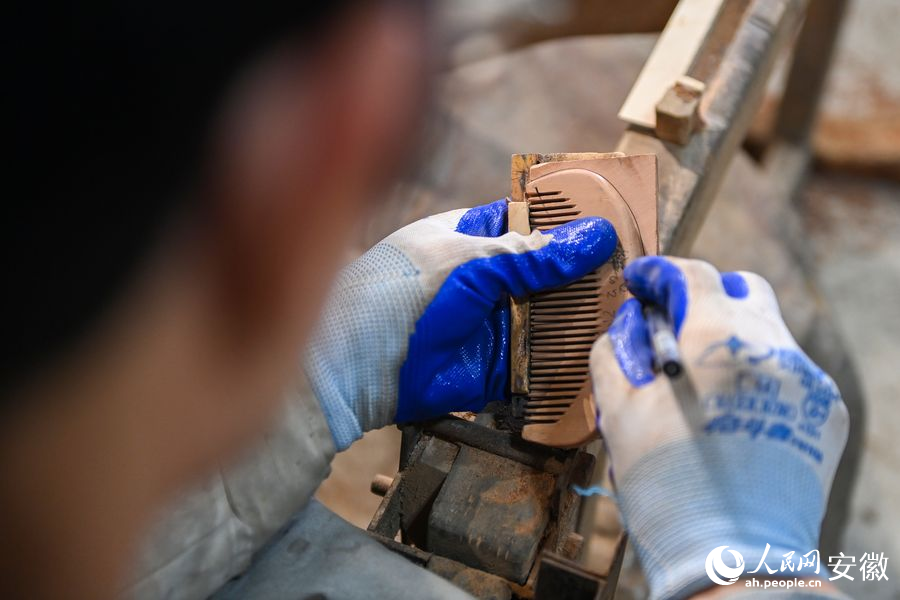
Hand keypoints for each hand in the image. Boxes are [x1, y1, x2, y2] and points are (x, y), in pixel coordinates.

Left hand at [306, 199, 617, 449]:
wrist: (360, 368)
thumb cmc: (400, 295)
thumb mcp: (470, 262)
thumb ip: (532, 255)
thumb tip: (596, 235)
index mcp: (469, 238)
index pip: (527, 220)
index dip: (566, 220)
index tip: (612, 219)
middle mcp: (483, 280)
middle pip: (545, 272)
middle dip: (583, 272)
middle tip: (633, 269)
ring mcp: (491, 323)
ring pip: (548, 315)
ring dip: (581, 315)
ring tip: (631, 308)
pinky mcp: (497, 366)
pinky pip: (540, 360)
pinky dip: (567, 358)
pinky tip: (603, 351)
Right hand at [590, 257, 848, 599]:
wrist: (732, 556)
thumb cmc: (667, 484)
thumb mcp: (619, 412)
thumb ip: (616, 351)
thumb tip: (628, 323)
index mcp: (716, 342)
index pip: (690, 275)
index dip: (658, 272)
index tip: (640, 282)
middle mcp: (771, 348)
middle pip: (743, 288)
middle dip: (706, 295)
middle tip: (675, 325)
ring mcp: (806, 380)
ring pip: (768, 330)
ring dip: (732, 337)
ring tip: (702, 382)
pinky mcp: (827, 412)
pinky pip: (790, 372)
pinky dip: (759, 376)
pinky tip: (734, 413)